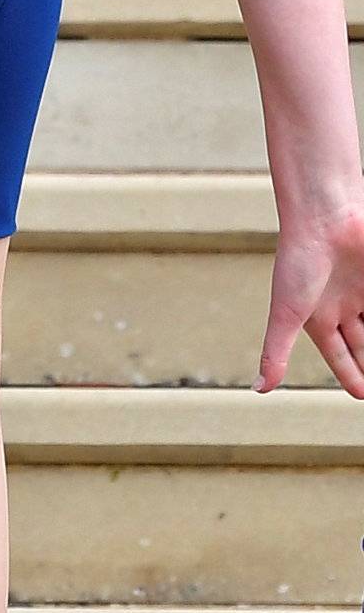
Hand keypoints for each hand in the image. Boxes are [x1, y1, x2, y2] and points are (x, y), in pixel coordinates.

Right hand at [257, 204, 363, 394]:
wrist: (324, 219)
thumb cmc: (298, 261)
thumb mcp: (286, 315)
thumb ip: (276, 353)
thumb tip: (260, 389)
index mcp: (318, 316)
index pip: (339, 354)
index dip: (351, 375)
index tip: (362, 393)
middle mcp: (343, 305)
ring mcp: (363, 290)